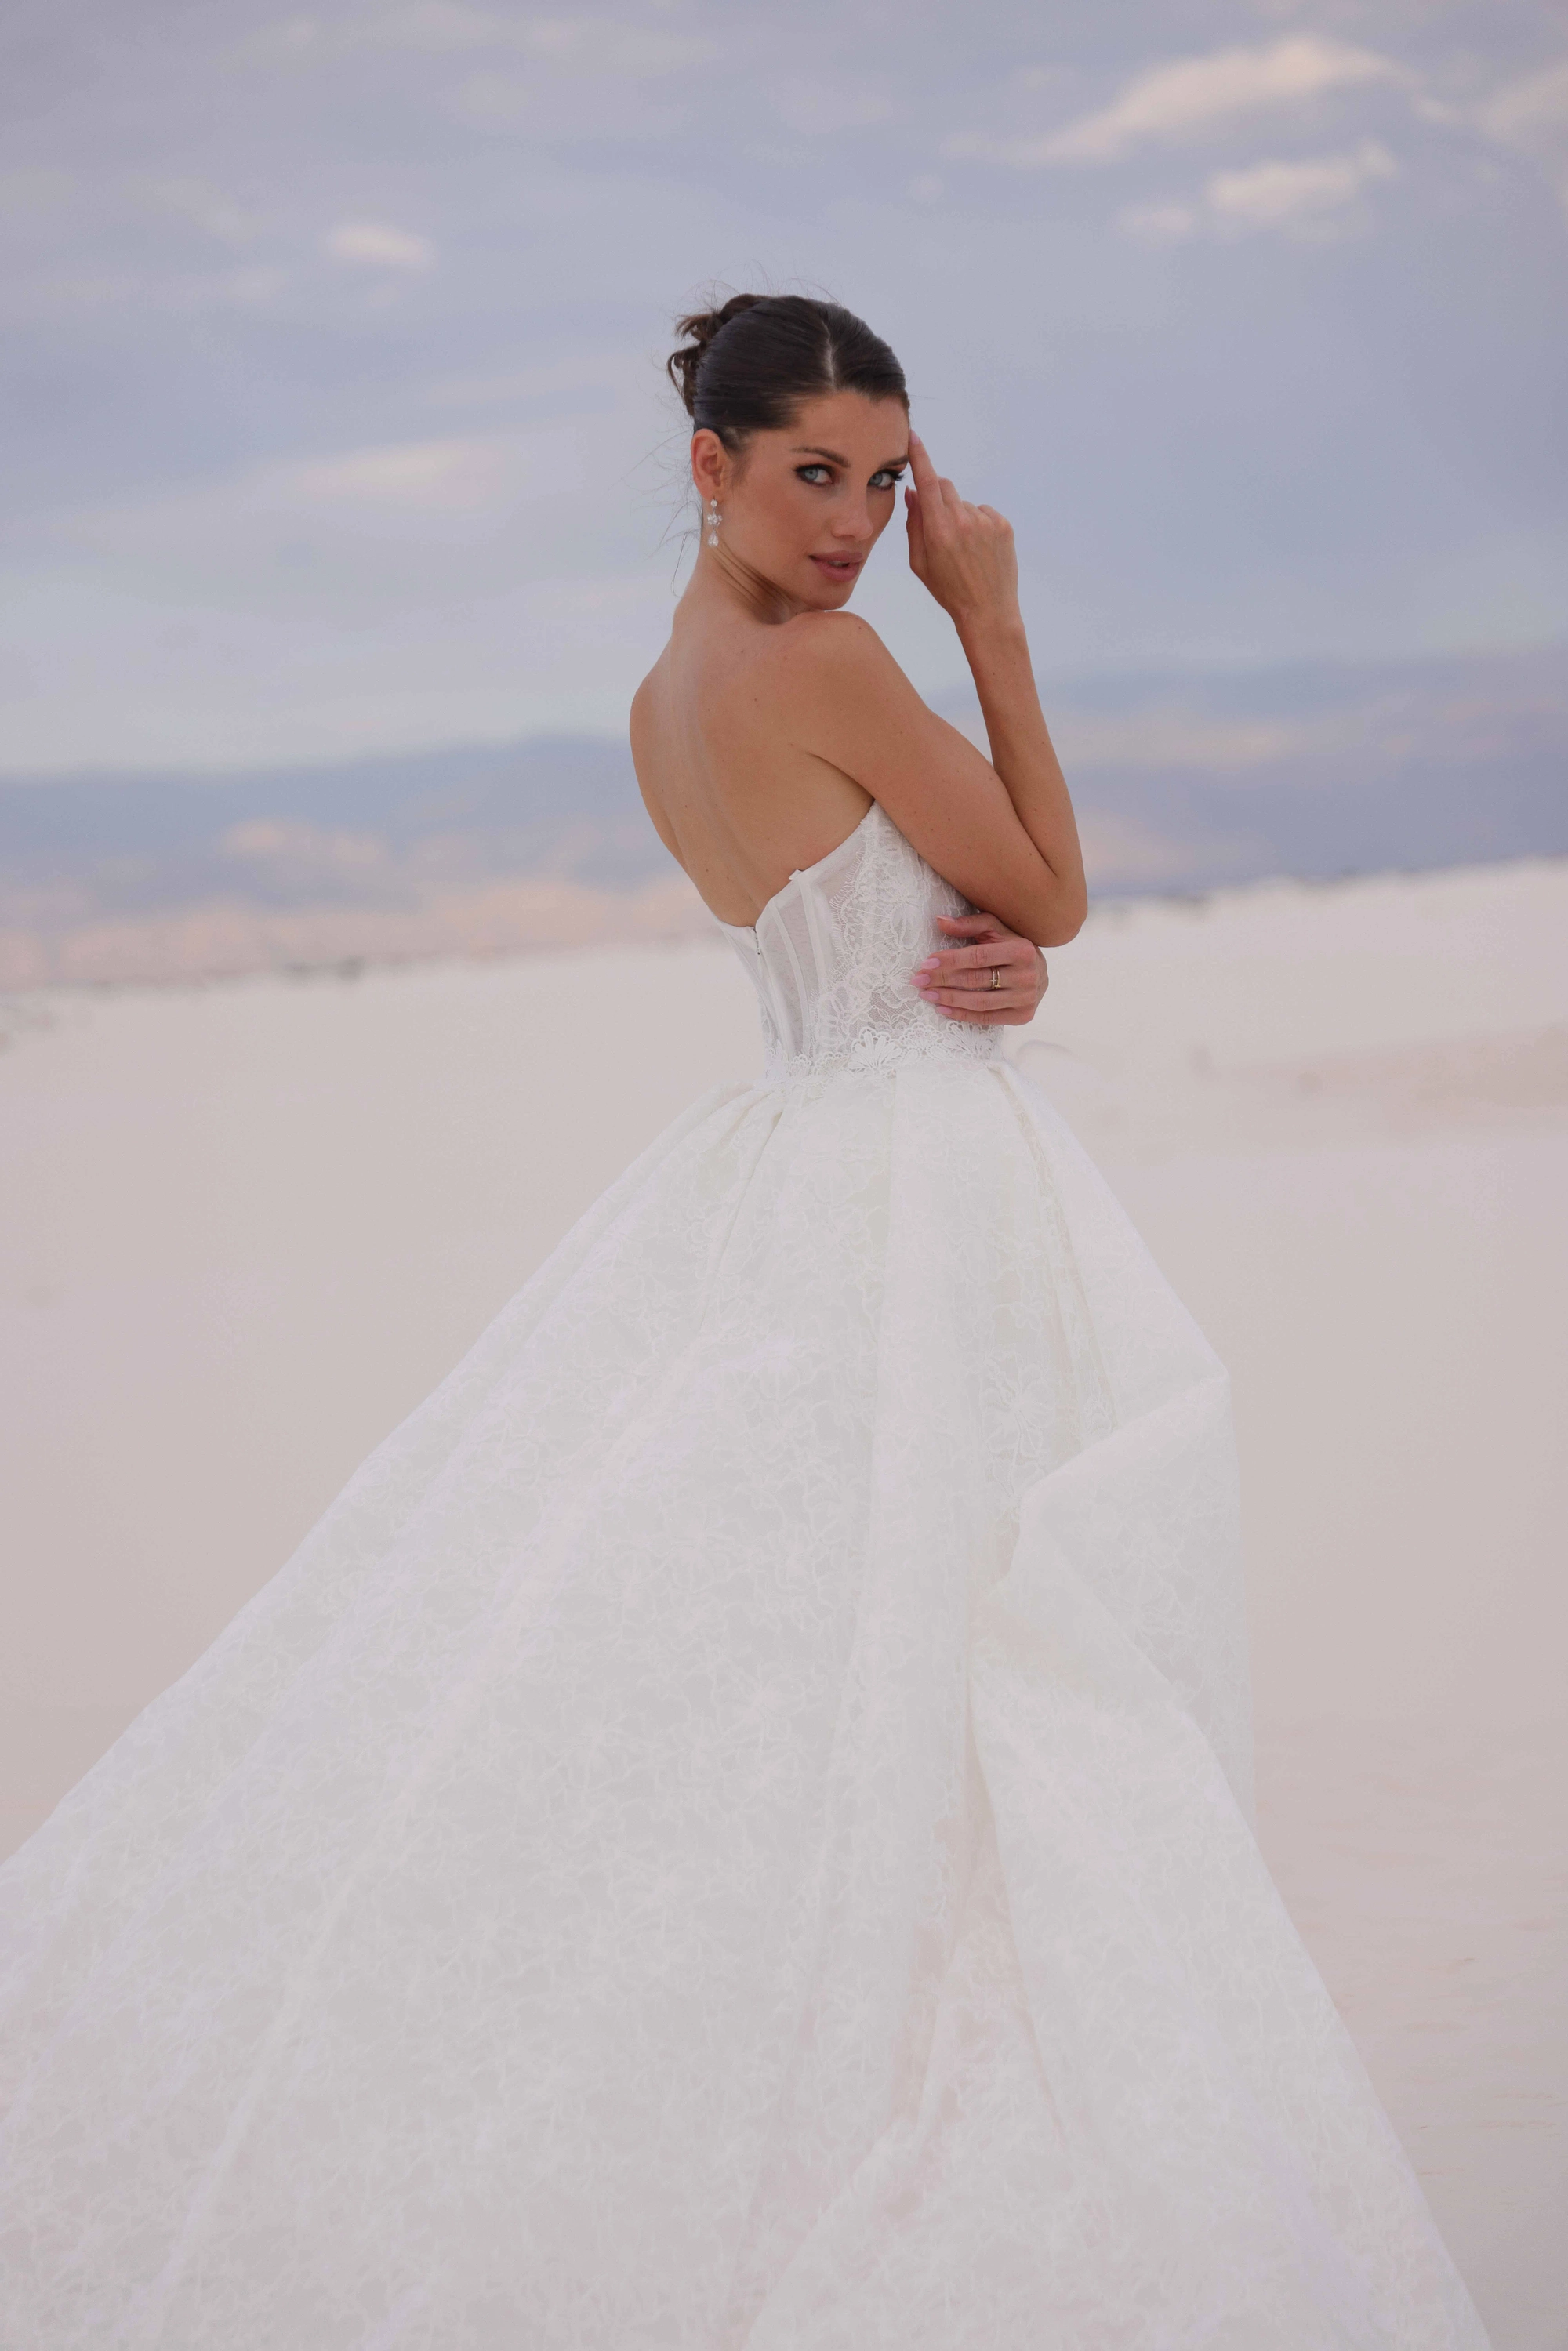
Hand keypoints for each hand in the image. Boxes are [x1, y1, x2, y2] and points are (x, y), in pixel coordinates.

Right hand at [904, 430, 1018, 628]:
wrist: (988, 611)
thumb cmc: (949, 591)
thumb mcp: (920, 563)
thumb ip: (914, 525)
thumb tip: (914, 494)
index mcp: (938, 531)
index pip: (928, 482)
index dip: (920, 457)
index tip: (914, 438)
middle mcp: (963, 521)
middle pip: (946, 487)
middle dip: (939, 497)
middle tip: (940, 526)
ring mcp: (986, 522)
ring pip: (965, 504)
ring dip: (960, 517)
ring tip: (965, 549)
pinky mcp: (1003, 526)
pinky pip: (985, 513)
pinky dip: (979, 524)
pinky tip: (980, 549)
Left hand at [911, 912, 1047, 1026]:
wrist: (1040, 971)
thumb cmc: (1012, 946)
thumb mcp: (996, 929)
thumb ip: (969, 924)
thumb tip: (939, 921)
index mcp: (1022, 950)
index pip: (978, 957)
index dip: (950, 961)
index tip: (926, 964)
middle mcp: (1028, 976)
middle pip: (976, 980)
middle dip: (943, 980)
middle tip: (919, 981)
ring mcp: (1026, 998)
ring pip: (979, 1002)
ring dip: (949, 999)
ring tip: (927, 995)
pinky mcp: (1023, 1016)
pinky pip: (987, 1018)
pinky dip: (962, 1015)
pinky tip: (943, 1009)